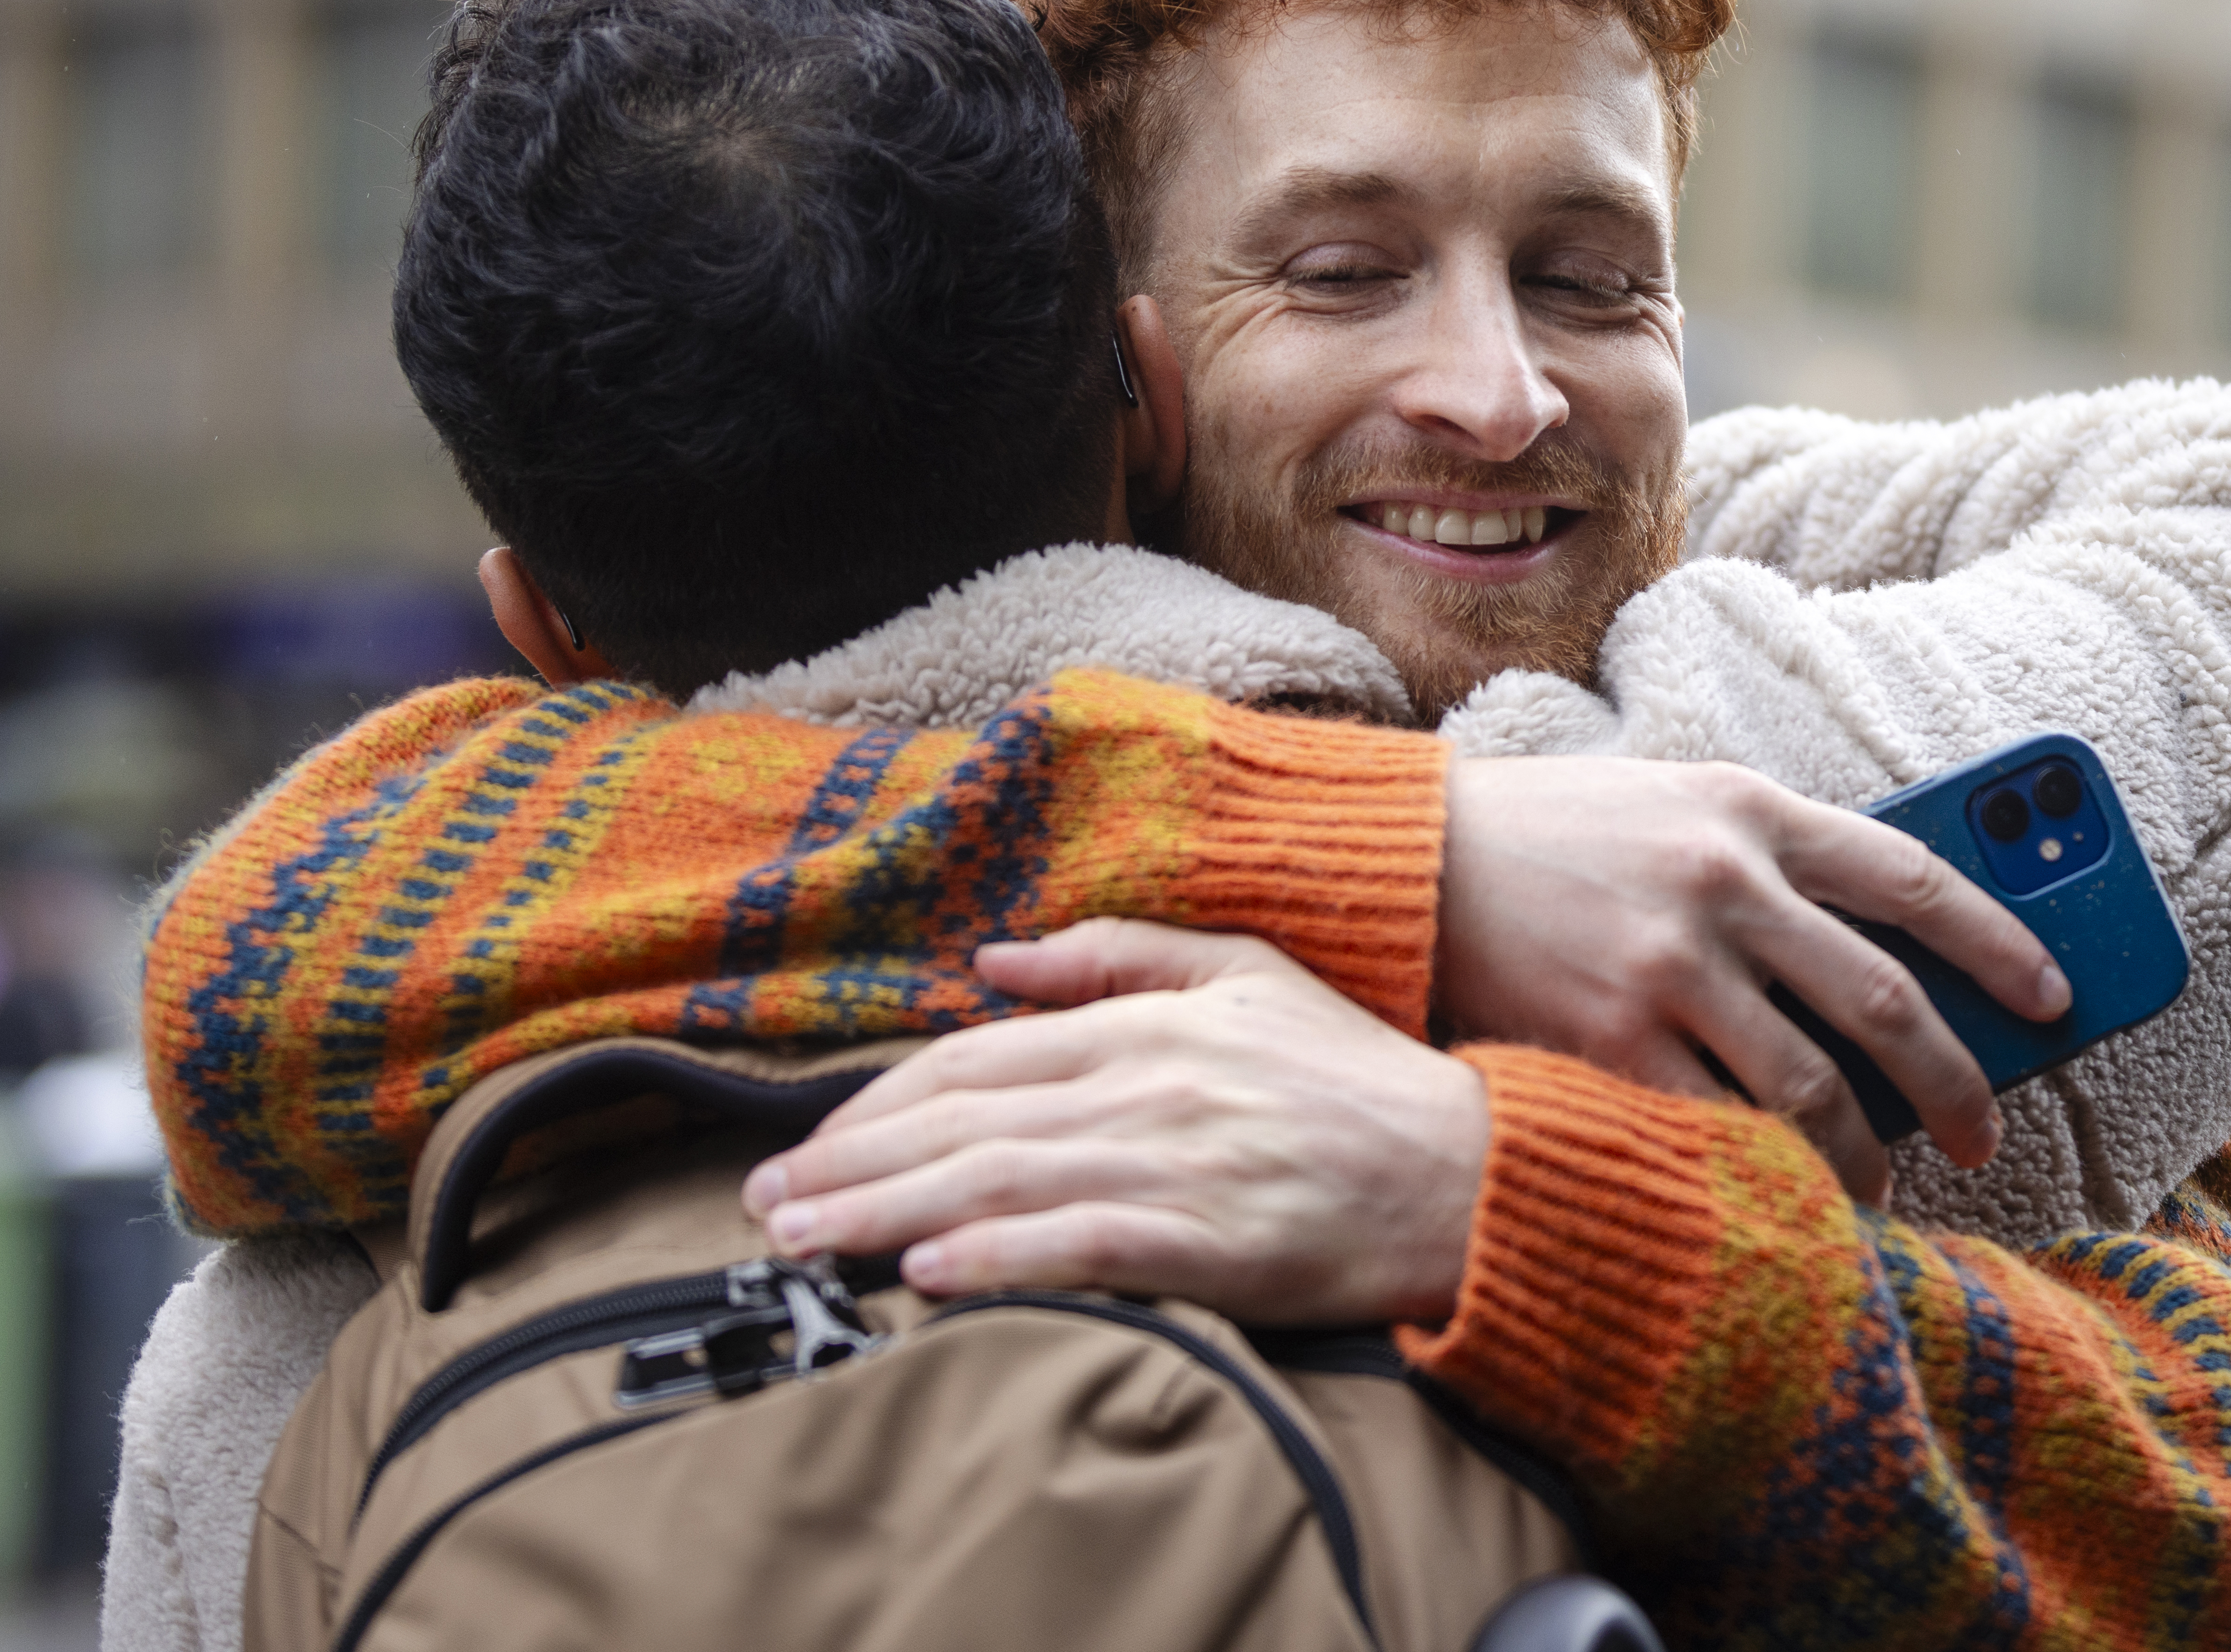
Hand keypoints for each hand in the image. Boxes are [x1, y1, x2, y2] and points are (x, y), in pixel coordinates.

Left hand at [742, 921, 1487, 1323]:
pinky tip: (930, 1275)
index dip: (880, 1098)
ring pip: (1002, 1182)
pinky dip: (1000, 1260)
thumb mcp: (1248, 976)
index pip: (981, 1056)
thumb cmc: (1356, 1081)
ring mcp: (1180, 1165)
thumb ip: (1123, 955)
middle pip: (967, 1120)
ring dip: (888, 1215)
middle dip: (850, 1162)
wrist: (1468, 1174)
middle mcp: (1151, 1087)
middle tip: (763, 1204)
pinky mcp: (1212, 1242)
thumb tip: (998, 954)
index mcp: (1151, 1025)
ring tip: (804, 1242)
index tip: (806, 1141)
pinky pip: (1085, 1247)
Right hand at [1436, 756, 2070, 1205]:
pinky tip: (1782, 1191)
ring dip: (1865, 1155)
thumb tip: (1891, 944)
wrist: (1415, 858)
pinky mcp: (1609, 1039)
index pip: (1915, 879)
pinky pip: (1718, 1128)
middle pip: (1885, 1000)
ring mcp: (1667, 966)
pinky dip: (1765, 1171)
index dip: (2002, 944)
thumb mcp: (1681, 802)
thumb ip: (1775, 855)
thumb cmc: (1562, 833)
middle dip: (1957, 1082)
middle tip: (1984, 1132)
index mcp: (1751, 809)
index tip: (2053, 1000)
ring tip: (1884, 1185)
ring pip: (1812, 1088)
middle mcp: (1722, 882)